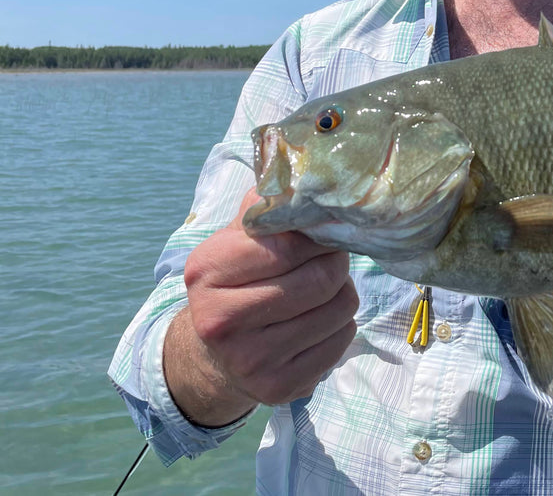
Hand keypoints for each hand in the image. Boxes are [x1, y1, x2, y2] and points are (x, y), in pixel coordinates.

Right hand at [163, 187, 358, 426]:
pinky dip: (341, 325)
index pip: (288, 243)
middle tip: (329, 259)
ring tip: (323, 290)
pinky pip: (343, 340)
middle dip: (335, 263)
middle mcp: (219, 320)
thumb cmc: (238, 281)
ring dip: (343, 293)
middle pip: (321, 279)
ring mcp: (249, 361)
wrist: (213, 355)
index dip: (318, 234)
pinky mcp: (278, 389)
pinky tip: (318, 322)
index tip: (320, 232)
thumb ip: (266, 204)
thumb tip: (304, 165)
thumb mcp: (237, 238)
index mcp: (206, 270)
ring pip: (340, 309)